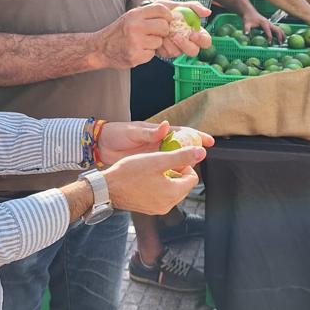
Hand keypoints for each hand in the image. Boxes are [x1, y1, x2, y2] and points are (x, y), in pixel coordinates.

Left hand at [97, 119, 214, 166]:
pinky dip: (171, 176)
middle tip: (200, 161)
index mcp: (158, 133)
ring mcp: (153, 157)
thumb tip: (166, 126)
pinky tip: (175, 183)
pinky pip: (164, 173)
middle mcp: (158, 145)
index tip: (210, 141)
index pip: (182, 133)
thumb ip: (150, 133)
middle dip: (193, 155)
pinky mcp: (147, 168)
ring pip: (174, 163)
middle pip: (181, 150)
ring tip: (190, 173)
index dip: (196, 136)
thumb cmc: (116, 135)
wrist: (99, 147)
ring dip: (183, 168)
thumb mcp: (133, 133)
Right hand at [103, 146, 207, 213]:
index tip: (172, 158)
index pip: (193, 178)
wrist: (106, 188)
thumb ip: (181, 156)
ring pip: (172, 190)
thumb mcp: (157, 160)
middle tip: (162, 162)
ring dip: (167, 178)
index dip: (185, 165)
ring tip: (152, 169)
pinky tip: (146, 178)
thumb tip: (201, 152)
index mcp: (173, 193)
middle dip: (177, 172)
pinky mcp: (148, 208)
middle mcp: (168, 205)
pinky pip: (161, 196)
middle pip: (183, 185)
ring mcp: (157, 209)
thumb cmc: (129, 173)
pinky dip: (158, 186)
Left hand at [138, 0, 211, 58]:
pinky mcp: (166, 52)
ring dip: (171, 43)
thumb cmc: (168, 9)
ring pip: (178, 53)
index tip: (193, 33)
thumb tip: (208, 12)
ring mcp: (177, 48)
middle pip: (193, 51)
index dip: (201, 40)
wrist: (150, 14)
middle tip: (176, 36)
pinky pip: (166, 53)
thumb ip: (194, 7)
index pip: (205, 41)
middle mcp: (188, 43)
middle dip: (185, 45)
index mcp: (196, 33)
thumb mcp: (180, 5)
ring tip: (164, 32)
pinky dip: (162, 45)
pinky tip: (158, 36)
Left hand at [240, 8, 284, 43]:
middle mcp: (269, 23)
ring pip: (279, 29)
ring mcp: (270, 24)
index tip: (270, 44)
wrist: (249, 13)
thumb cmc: (248, 19)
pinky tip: (280, 39)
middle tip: (280, 44)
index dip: (270, 38)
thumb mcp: (246, 24)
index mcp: (264, 23)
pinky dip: (280, 34)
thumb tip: (246, 35)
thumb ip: (246, 29)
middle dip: (279, 37)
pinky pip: (277, 29)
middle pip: (277, 30)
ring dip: (282, 35)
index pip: (268, 31)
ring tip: (283, 42)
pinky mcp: (270, 25)